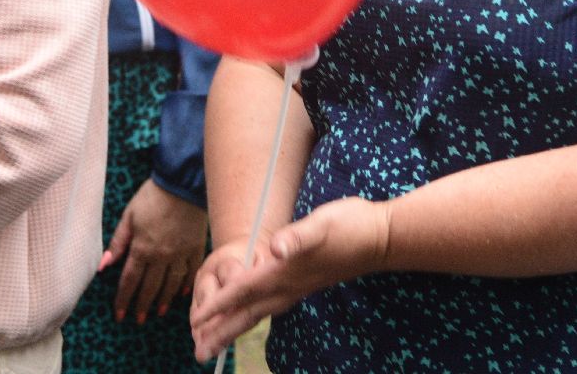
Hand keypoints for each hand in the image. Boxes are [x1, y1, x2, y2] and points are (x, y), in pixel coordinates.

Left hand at [101, 179, 207, 323]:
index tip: (120, 314)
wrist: (182, 183)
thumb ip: (117, 242)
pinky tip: (182, 294)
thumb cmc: (152, 197)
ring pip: (171, 284)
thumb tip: (103, 266)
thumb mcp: (129, 216)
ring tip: (159, 312)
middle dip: (142, 304)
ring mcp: (181, 253)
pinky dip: (186, 284)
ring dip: (164, 300)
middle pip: (150, 287)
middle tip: (138, 319)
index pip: (130, 281)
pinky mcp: (196, 247)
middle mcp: (161, 256)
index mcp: (142, 248)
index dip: (124, 299)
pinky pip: (191, 271)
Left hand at [190, 197, 389, 361]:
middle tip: (198, 352)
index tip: (196, 320)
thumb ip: (298, 237)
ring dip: (235, 328)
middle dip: (221, 331)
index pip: (243, 291)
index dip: (219, 305)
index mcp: (284, 271)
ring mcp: (298, 288)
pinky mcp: (305, 284)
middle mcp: (289, 285)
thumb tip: (277, 247)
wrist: (380, 238)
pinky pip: (271, 307)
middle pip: (247, 313)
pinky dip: (254, 315)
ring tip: (215, 342)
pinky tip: (252, 316)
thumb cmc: (349, 225)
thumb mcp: (322, 224)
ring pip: (258, 313)